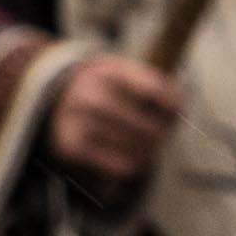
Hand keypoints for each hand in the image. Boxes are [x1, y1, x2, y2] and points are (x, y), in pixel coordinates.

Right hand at [47, 53, 181, 180]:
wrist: (56, 96)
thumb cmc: (104, 85)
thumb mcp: (124, 70)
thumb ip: (154, 83)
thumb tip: (180, 102)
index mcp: (107, 70)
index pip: (155, 90)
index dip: (174, 104)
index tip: (177, 109)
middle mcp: (89, 95)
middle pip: (147, 125)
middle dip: (163, 132)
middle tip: (165, 132)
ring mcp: (77, 122)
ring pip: (136, 147)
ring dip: (150, 149)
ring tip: (150, 143)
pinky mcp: (70, 147)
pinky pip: (119, 165)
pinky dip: (135, 163)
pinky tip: (136, 155)